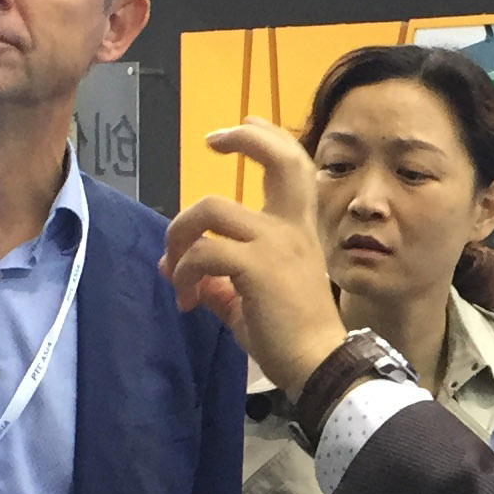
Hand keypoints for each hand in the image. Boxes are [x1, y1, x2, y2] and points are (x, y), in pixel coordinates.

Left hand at [161, 121, 347, 392]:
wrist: (318, 364)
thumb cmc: (291, 337)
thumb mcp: (250, 301)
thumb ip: (217, 282)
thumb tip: (175, 272)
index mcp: (298, 230)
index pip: (293, 166)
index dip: (266, 138)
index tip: (238, 129)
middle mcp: (291, 228)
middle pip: (277, 159)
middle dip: (242, 140)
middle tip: (212, 141)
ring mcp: (276, 244)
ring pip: (210, 208)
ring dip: (179, 236)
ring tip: (175, 272)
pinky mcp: (257, 267)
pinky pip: (204, 253)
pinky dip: (184, 273)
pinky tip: (187, 300)